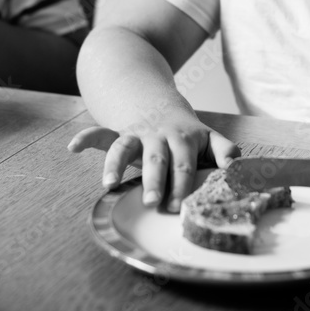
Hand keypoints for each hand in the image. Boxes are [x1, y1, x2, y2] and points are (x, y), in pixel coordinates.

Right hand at [68, 120, 239, 212]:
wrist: (161, 105)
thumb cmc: (189, 134)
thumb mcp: (210, 139)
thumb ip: (226, 151)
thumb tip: (237, 168)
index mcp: (185, 138)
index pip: (184, 164)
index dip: (182, 184)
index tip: (179, 206)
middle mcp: (160, 136)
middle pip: (157, 160)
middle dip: (154, 181)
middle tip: (152, 203)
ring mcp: (138, 134)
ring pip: (125, 148)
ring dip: (116, 165)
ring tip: (108, 185)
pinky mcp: (120, 133)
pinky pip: (101, 134)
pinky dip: (86, 139)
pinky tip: (72, 147)